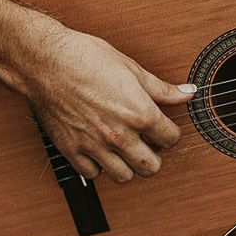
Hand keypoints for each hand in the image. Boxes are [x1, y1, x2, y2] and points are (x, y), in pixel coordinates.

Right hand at [18, 25, 195, 183]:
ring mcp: (94, 147)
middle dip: (154, 155)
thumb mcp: (133, 69)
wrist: (48, 63)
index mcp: (139, 113)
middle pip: (151, 167)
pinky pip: (93, 175)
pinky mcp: (72, 152)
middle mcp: (119, 135)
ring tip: (126, 146)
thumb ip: (162, 89)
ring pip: (124, 176)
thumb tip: (187, 93)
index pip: (170, 139)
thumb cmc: (87, 59)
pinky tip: (101, 148)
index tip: (165, 127)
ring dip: (129, 164)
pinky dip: (100, 166)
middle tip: (149, 141)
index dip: (171, 132)